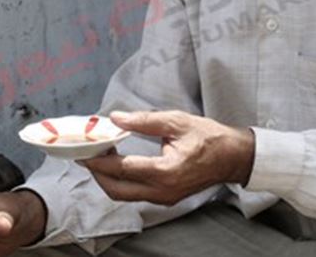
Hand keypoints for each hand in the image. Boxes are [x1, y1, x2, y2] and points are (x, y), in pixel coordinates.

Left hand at [81, 110, 254, 204]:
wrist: (233, 157)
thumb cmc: (209, 138)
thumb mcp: (176, 121)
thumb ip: (143, 121)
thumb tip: (116, 118)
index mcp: (165, 171)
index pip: (122, 168)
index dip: (99, 159)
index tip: (83, 150)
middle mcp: (162, 190)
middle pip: (116, 189)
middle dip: (97, 173)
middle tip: (86, 154)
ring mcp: (164, 197)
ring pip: (124, 195)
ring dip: (108, 178)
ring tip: (100, 156)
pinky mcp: (166, 198)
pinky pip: (136, 194)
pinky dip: (122, 181)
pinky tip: (118, 164)